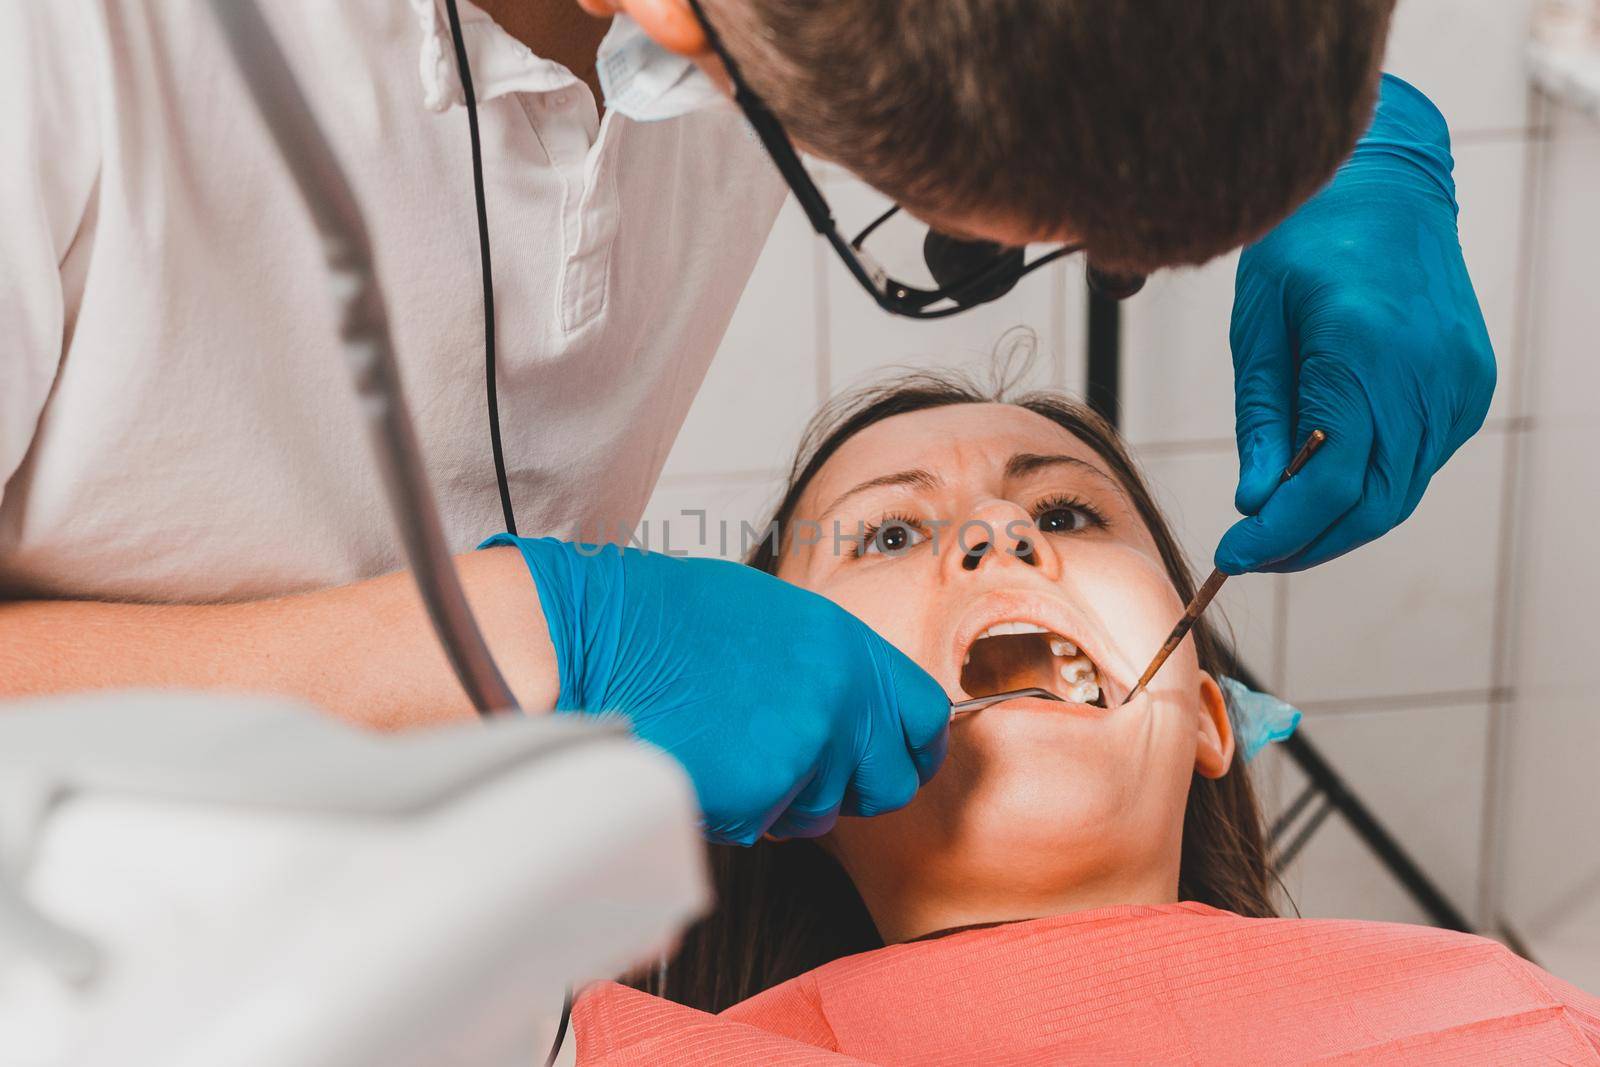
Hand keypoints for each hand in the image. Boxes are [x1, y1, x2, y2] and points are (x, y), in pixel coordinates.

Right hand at [485, 536, 949, 844]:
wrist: (597, 634)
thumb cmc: (672, 620)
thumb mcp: (777, 618)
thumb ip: (834, 668)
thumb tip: (864, 712)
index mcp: (847, 647)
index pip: (925, 716)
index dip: (913, 748)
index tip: (897, 759)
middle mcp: (838, 701)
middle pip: (888, 784)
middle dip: (852, 790)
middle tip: (805, 772)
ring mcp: (800, 751)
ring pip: (819, 814)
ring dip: (783, 799)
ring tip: (728, 743)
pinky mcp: (754, 794)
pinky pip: (760, 825)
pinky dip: (733, 808)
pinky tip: (700, 757)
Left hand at [1217, 75, 1495, 574]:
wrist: (1384, 180)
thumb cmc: (1304, 243)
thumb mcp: (1257, 328)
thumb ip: (1260, 421)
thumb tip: (1255, 503)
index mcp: (1364, 353)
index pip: (1330, 484)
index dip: (1280, 534)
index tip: (1232, 556)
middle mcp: (1427, 374)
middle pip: (1372, 505)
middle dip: (1307, 543)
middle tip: (1251, 554)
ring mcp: (1460, 382)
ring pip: (1399, 493)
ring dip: (1338, 523)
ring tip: (1279, 525)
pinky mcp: (1472, 385)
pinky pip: (1419, 462)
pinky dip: (1371, 485)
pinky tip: (1325, 478)